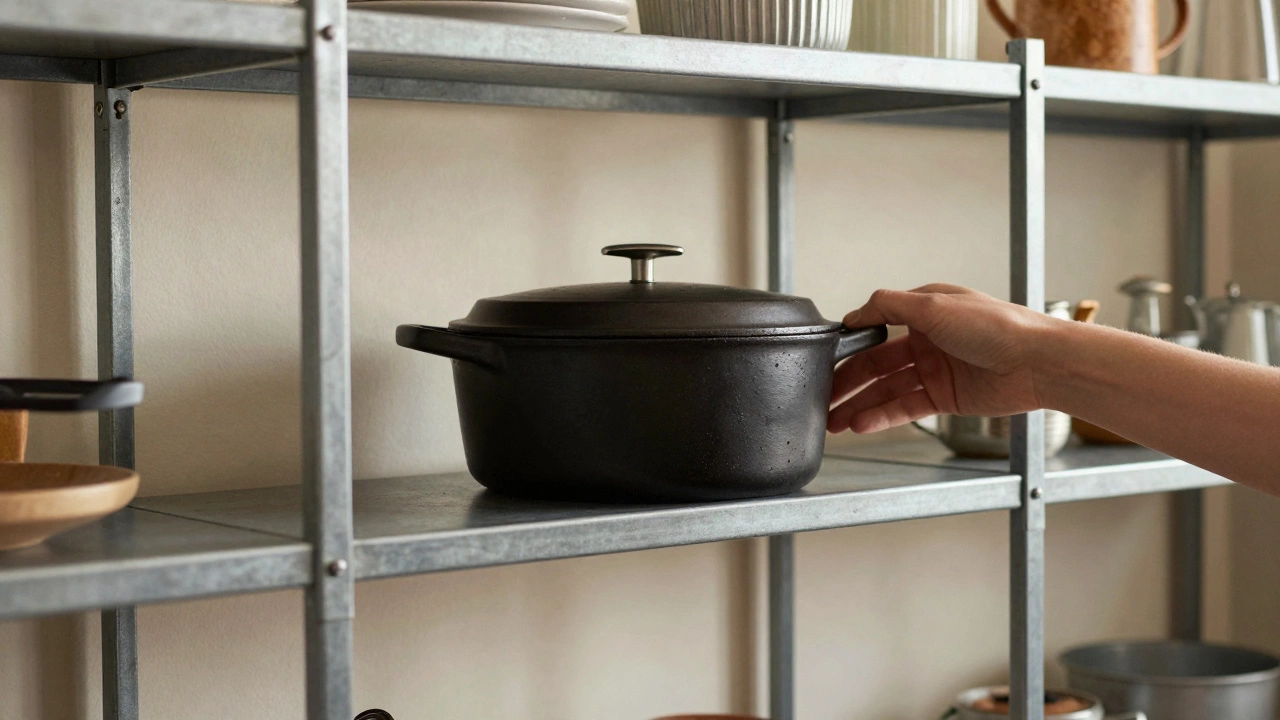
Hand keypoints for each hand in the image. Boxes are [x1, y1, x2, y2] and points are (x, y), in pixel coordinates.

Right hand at [828, 284, 1055, 433]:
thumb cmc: (997, 327)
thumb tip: (855, 312)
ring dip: (859, 405)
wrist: (1039, 363)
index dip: (848, 344)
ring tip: (833, 422)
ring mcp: (935, 371)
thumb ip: (889, 306)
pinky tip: (862, 424)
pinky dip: (882, 417)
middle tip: (821, 400)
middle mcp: (927, 340)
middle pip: (875, 364)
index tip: (823, 360)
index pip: (874, 327)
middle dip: (846, 383)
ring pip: (886, 390)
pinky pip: (906, 408)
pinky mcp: (945, 398)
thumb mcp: (935, 306)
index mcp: (923, 312)